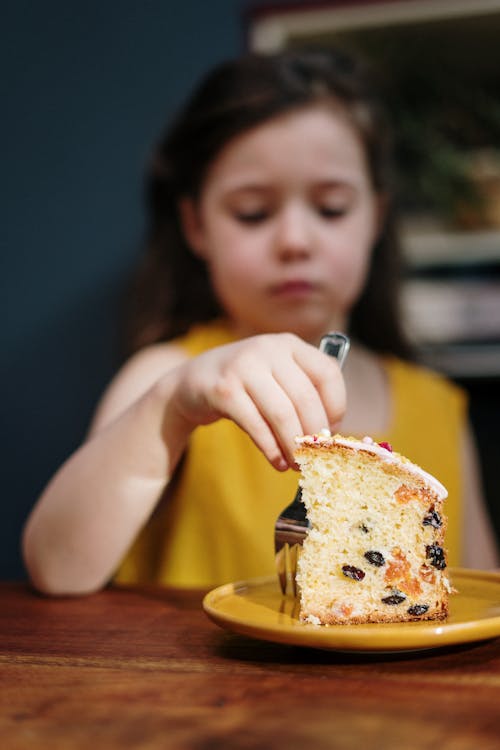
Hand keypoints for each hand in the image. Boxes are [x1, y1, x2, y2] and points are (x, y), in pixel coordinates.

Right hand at [167, 333, 345, 469]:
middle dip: (314, 435)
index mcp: (289, 344)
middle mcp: (267, 349)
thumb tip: (330, 436)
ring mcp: (242, 366)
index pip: (328, 373)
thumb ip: (303, 394)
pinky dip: (271, 449)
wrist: (190, 383)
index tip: (330, 433)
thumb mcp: (276, 377)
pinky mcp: (222, 389)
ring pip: (282, 414)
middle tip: (316, 458)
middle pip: (305, 398)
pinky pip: (256, 425)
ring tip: (297, 464)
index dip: (337, 407)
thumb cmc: (244, 386)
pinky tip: (277, 462)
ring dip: (293, 446)